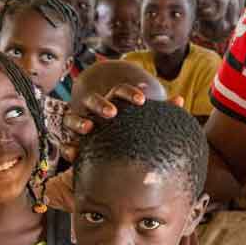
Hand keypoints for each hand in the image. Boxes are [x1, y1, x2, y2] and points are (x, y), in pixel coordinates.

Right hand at [61, 84, 184, 161]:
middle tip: (112, 112)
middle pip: (93, 99)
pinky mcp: (72, 141)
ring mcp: (81, 123)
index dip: (129, 93)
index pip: (119, 90)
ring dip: (79, 120)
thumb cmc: (131, 126)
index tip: (142, 100)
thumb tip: (179, 100)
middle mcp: (95, 109)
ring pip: (72, 117)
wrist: (112, 143)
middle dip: (101, 103)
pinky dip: (68, 147)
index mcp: (114, 101)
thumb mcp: (144, 118)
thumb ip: (161, 110)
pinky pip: (66, 143)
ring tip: (89, 128)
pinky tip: (73, 153)